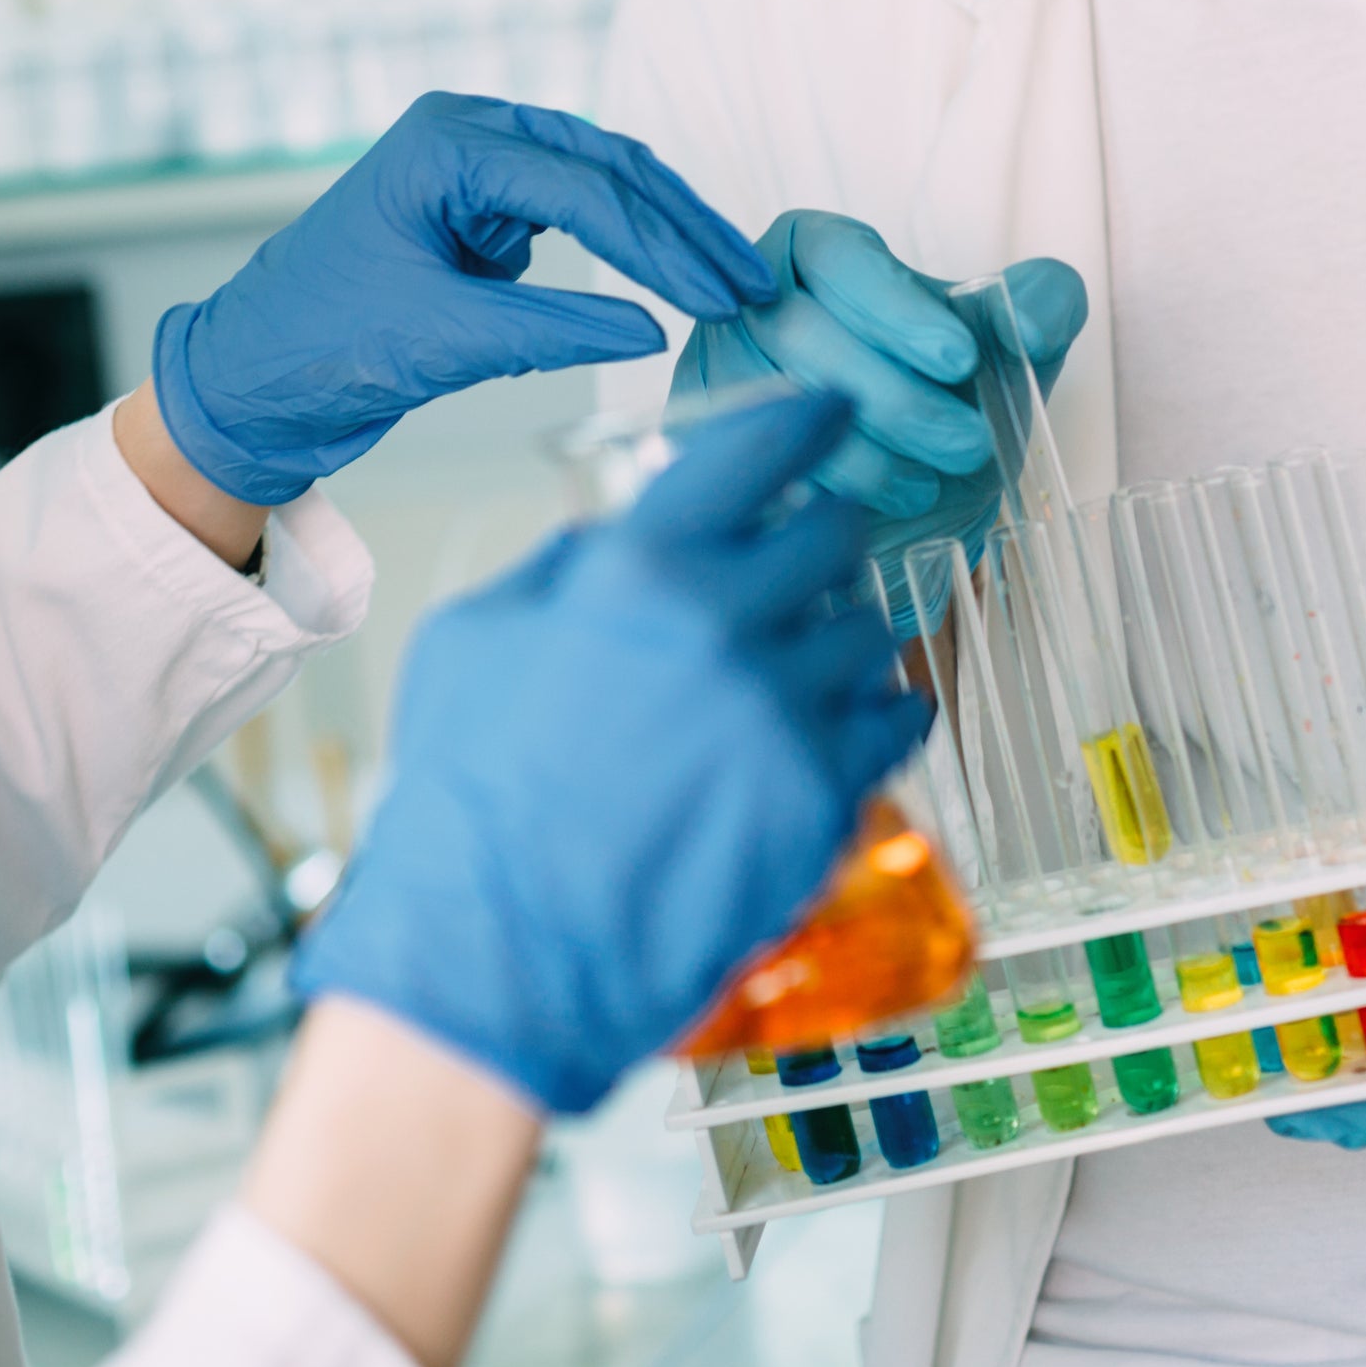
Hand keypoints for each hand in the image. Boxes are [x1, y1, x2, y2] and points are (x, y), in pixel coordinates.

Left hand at [152, 93, 775, 506]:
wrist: (241, 385)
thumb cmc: (310, 349)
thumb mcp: (442, 342)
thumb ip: (553, 332)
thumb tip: (657, 331)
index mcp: (444, 143)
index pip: (581, 183)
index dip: (661, 242)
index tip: (720, 291)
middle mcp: (462, 138)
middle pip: (604, 167)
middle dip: (681, 227)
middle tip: (748, 280)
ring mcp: (471, 174)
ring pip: (597, 187)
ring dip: (663, 235)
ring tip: (727, 282)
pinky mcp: (477, 217)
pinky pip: (571, 219)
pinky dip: (623, 249)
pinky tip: (668, 286)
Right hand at [291, 390, 915, 1114]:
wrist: (499, 953)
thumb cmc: (469, 807)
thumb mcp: (473, 641)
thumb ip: (560, 568)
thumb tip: (615, 538)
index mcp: (634, 569)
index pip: (756, 450)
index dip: (805, 420)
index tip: (830, 413)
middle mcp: (723, 625)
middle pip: (831, 534)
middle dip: (824, 538)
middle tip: (809, 561)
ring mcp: (782, 713)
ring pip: (870, 630)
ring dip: (844, 636)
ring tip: (804, 667)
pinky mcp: (823, 797)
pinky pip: (896, 721)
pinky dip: (880, 714)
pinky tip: (848, 725)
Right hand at [676, 211, 1087, 558]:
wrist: (907, 511)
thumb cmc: (946, 410)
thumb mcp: (1006, 355)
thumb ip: (1042, 308)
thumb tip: (1035, 315)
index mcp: (812, 254)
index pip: (836, 256)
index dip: (895, 306)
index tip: (960, 360)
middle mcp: (746, 305)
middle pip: (800, 333)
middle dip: (894, 395)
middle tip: (968, 442)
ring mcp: (711, 376)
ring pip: (772, 405)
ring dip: (860, 451)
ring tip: (926, 484)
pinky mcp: (695, 451)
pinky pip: (744, 471)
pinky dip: (815, 494)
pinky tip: (869, 515)